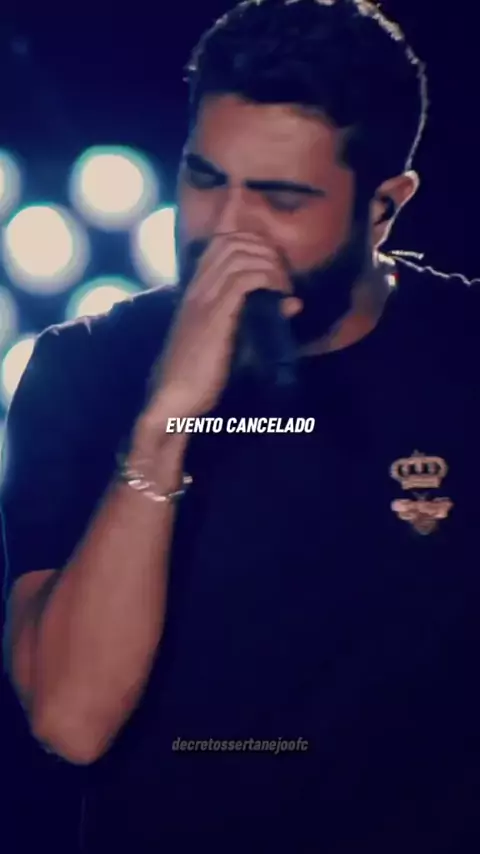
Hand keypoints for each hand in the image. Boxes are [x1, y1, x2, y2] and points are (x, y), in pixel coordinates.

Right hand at [138, 232, 301, 436]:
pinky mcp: (215, 315)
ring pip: (240, 255)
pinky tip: (280, 295)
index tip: (274, 266)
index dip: (253, 244)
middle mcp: (196, 288)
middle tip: (283, 276)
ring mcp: (204, 299)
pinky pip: (244, 280)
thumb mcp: (225, 339)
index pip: (221, 243)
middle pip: (234, 242)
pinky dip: (268, 280)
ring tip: (284, 286)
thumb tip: (291, 304)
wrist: (174, 397)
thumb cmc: (199, 375)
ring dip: (270, 265)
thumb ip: (251, 319)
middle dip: (266, 251)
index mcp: (194, 290)